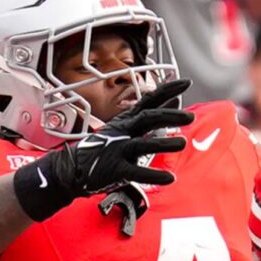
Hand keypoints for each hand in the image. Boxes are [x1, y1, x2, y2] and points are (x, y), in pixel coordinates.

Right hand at [12, 78, 193, 220]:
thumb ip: (145, 121)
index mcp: (125, 121)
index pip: (148, 101)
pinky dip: (153, 175)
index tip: (186, 82)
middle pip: (147, 119)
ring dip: (163, 143)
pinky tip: (169, 178)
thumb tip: (171, 106)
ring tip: (181, 142)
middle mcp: (122, 132)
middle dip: (169, 116)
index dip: (167, 90)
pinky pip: (136, 172)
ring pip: (142, 144)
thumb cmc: (101, 149)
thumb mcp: (121, 130)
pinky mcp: (114, 169)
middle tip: (189, 116)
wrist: (71, 170)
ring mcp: (117, 150)